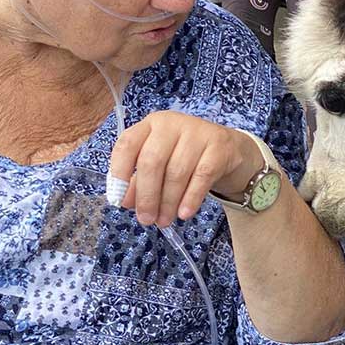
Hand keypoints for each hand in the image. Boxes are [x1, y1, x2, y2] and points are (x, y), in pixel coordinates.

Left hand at [109, 111, 265, 226]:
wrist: (227, 151)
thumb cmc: (185, 157)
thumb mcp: (160, 166)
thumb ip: (139, 182)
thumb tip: (125, 202)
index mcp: (150, 125)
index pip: (127, 144)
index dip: (119, 172)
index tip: (117, 199)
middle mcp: (172, 124)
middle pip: (152, 161)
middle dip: (147, 195)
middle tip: (146, 219)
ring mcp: (197, 132)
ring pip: (177, 172)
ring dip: (168, 202)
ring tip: (164, 221)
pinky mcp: (219, 146)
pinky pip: (202, 176)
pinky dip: (190, 198)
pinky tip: (184, 214)